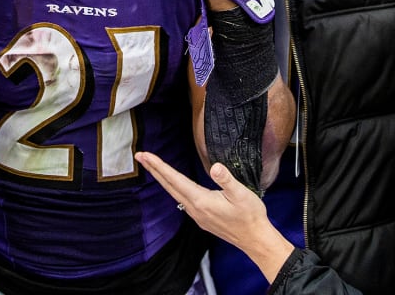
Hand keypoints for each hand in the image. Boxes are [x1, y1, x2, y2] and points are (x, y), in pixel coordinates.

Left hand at [135, 151, 294, 280]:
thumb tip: (215, 167)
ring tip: (153, 166)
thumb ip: (227, 180)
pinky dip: (173, 187)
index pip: (175, 179)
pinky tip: (173, 184)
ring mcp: (197, 215)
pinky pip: (182, 199)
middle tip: (140, 156)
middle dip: (154, 169)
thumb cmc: (250, 216)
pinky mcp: (202, 218)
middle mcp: (195, 208)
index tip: (145, 155)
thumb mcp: (241, 194)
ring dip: (162, 178)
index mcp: (201, 200)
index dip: (159, 166)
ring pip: (174, 193)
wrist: (255, 239)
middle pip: (169, 186)